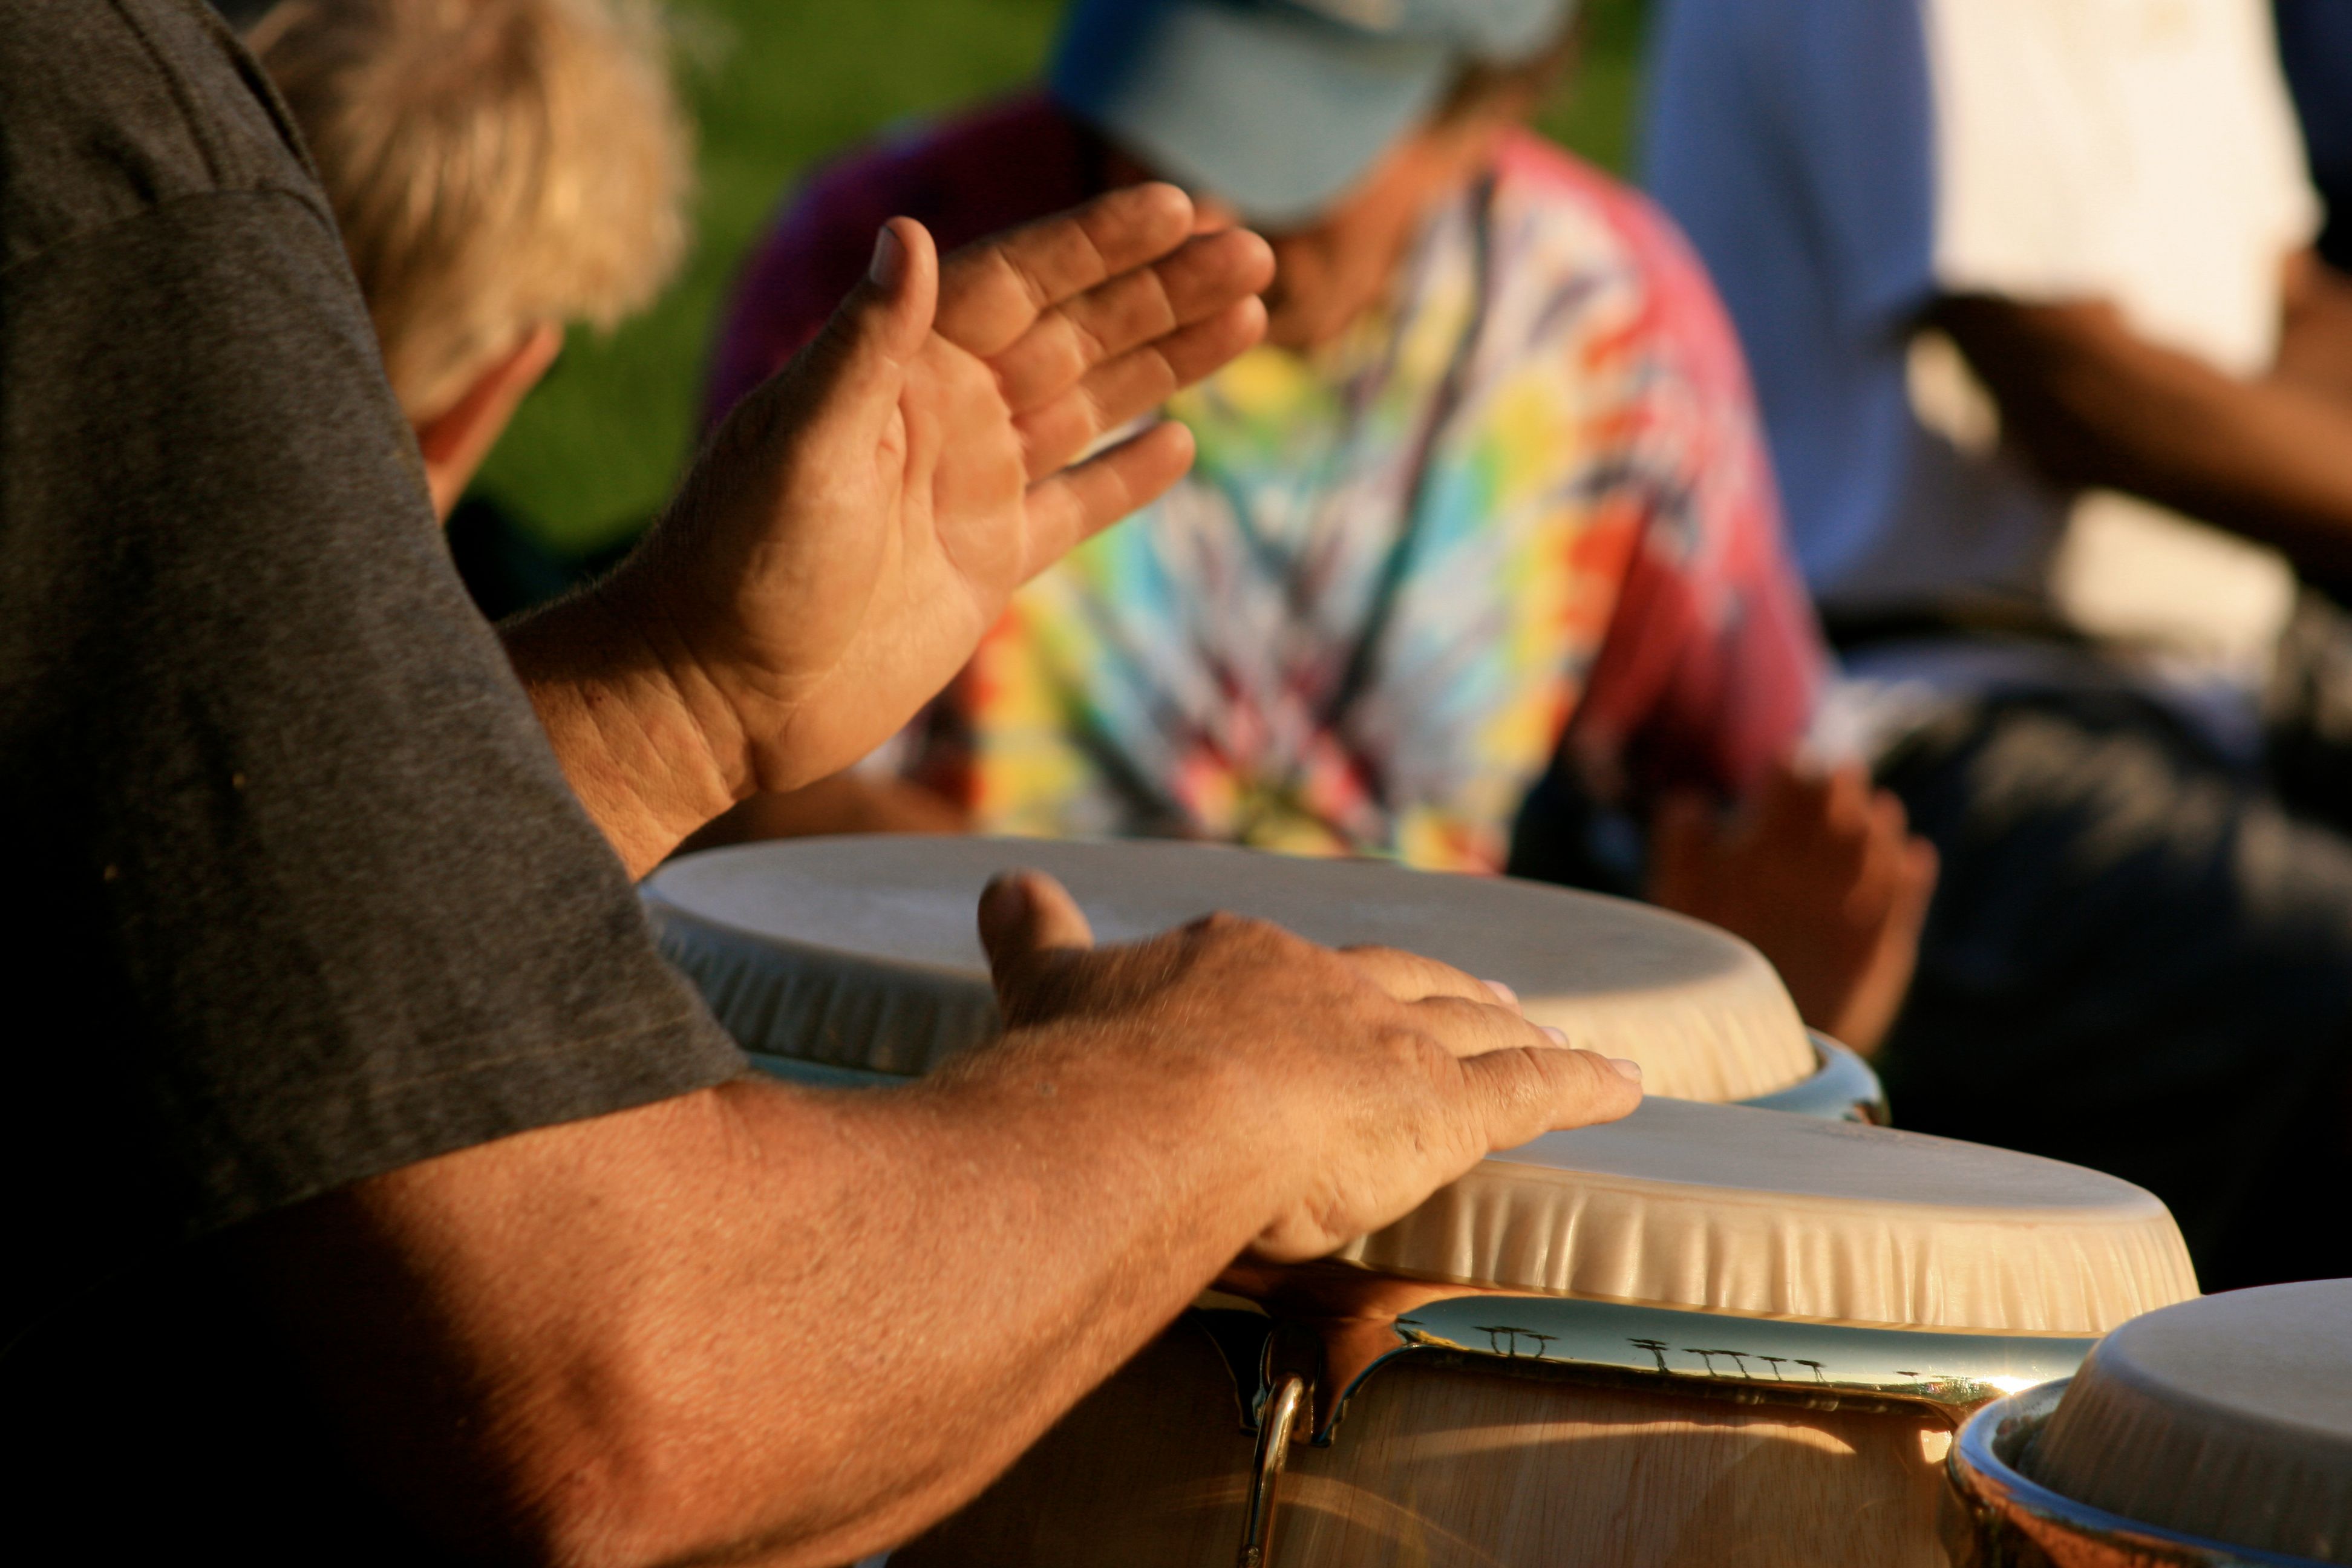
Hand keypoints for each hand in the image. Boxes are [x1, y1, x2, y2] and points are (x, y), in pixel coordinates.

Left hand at [616, 184, 1272, 800]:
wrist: (718, 692)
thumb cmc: (738, 562)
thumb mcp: (800, 442)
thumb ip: (865, 343)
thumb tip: (909, 233)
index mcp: (901, 368)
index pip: (1019, 280)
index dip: (1098, 242)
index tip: (1174, 205)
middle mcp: (944, 413)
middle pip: (1076, 331)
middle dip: (1163, 289)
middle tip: (1252, 248)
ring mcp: (970, 487)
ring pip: (1092, 405)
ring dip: (1168, 360)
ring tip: (1248, 312)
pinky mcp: (986, 564)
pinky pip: (1075, 506)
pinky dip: (1127, 476)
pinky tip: (1181, 441)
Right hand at [974, 870, 1642, 1262]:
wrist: (1146, 1110)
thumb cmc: (1092, 1061)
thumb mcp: (1048, 984)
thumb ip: (1032, 935)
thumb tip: (1000, 884)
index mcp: (1241, 962)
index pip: (1294, 971)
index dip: (1327, 981)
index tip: (1346, 987)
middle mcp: (1328, 987)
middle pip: (1403, 982)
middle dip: (1448, 989)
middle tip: (1490, 993)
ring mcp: (1390, 1042)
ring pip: (1473, 1027)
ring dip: (1517, 1027)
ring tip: (1549, 1025)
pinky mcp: (1443, 1107)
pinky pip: (1532, 1091)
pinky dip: (1583, 1084)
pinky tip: (1628, 1084)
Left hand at [1648, 761, 1937, 1053]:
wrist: (1746, 1049)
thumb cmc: (1705, 967)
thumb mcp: (1686, 907)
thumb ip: (1683, 855)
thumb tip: (1688, 801)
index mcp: (1769, 849)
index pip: (1787, 795)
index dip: (1790, 776)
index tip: (1786, 762)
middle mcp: (1815, 869)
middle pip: (1836, 813)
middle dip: (1839, 791)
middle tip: (1837, 775)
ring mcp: (1852, 903)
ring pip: (1873, 851)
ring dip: (1877, 829)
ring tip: (1875, 812)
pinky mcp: (1883, 944)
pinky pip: (1901, 903)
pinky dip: (1909, 879)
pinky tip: (1911, 856)